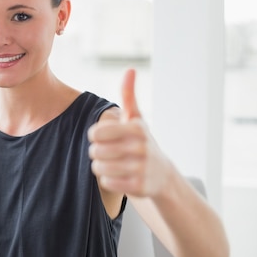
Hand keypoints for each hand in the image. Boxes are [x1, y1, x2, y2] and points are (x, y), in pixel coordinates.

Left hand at [88, 68, 171, 197]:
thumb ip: (129, 95)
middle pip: (95, 151)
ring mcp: (142, 169)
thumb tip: (130, 69)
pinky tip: (118, 175)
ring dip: (100, 166)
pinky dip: (107, 180)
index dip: (95, 136)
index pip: (96, 133)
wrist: (161, 174)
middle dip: (97, 153)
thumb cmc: (141, 141)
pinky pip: (107, 182)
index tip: (104, 137)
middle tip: (109, 152)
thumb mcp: (136, 118)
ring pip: (99, 168)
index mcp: (137, 128)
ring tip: (112, 163)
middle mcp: (141, 148)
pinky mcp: (139, 187)